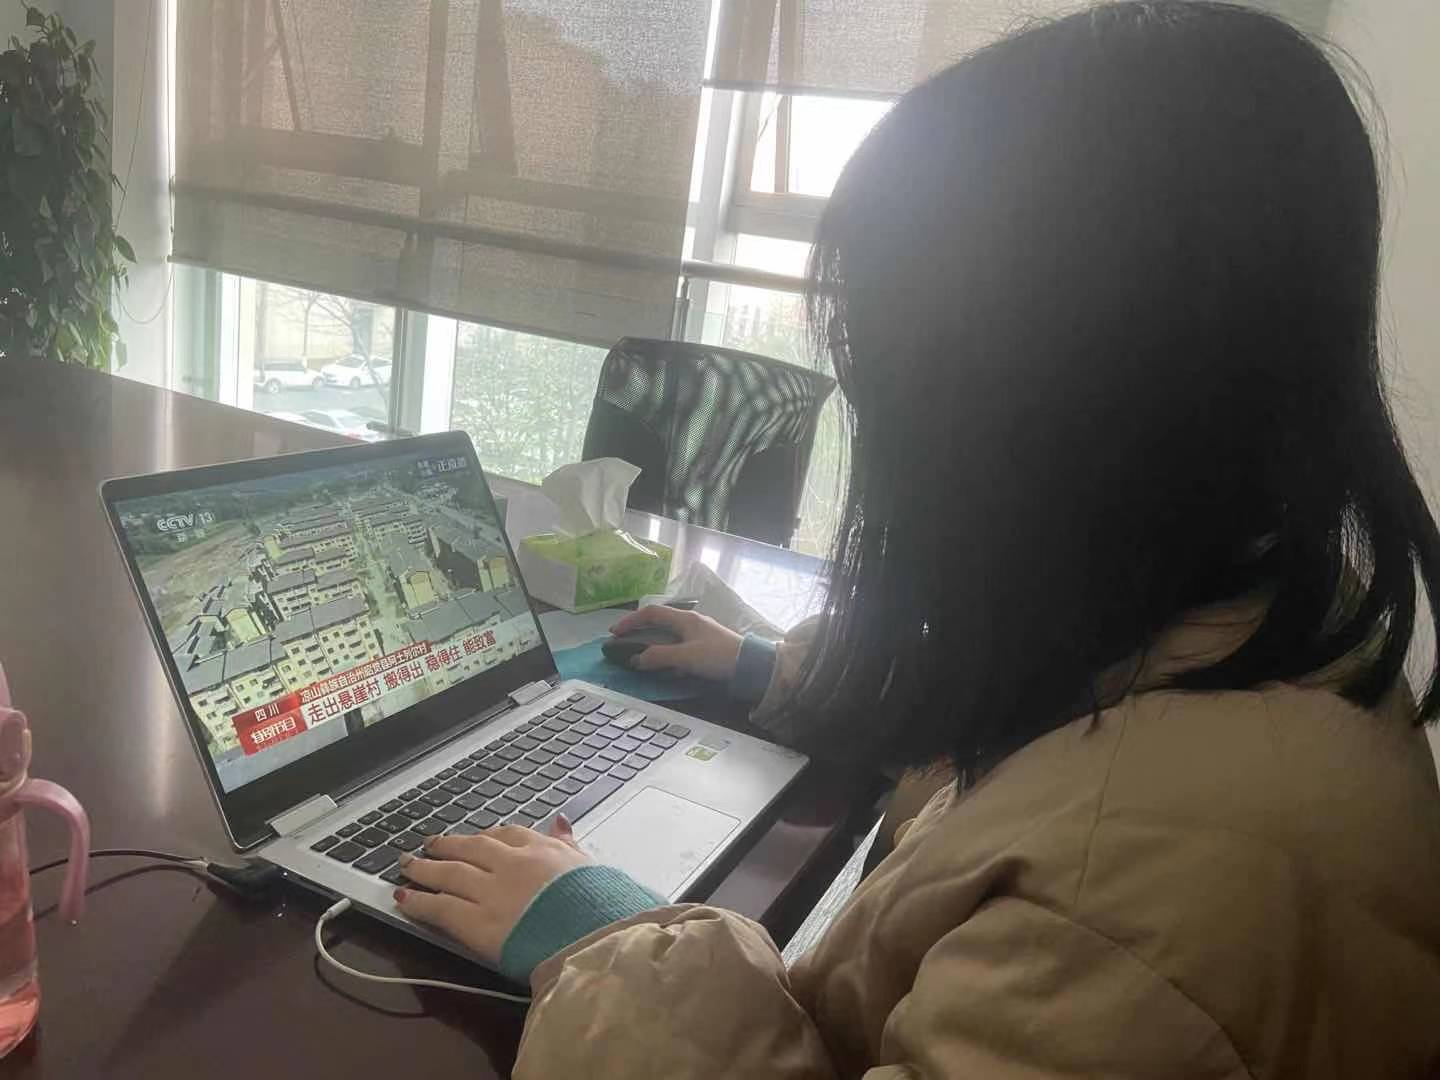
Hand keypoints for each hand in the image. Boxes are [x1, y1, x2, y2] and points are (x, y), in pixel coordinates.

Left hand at [393, 817, 592, 961]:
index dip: (485, 838)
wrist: (594, 936)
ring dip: (424, 869)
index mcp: (540, 850)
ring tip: (406, 866)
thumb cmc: (600, 906)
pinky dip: (418, 902)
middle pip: (469, 848)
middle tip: (428, 845)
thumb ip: (569, 842)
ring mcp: (490, 892)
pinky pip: (440, 909)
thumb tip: (561, 820)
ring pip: (448, 874)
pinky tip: (403, 898)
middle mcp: (510, 864)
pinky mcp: (476, 923)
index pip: (506, 835)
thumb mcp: (589, 865)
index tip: (474, 840)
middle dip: (446, 846)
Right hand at [609, 605, 743, 680]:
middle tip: (623, 641)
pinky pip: (678, 643)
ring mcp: (699, 632)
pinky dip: (665, 649)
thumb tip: (636, 659)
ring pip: (668, 632)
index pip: (650, 613)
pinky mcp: (706, 644)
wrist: (752, 665)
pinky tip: (664, 662)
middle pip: (658, 620)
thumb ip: (659, 657)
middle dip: (638, 629)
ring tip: (639, 652)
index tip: (614, 633)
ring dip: (651, 640)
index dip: (630, 621)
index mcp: (685, 619)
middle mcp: (691, 621)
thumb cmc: (718, 657)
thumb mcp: (685, 657)